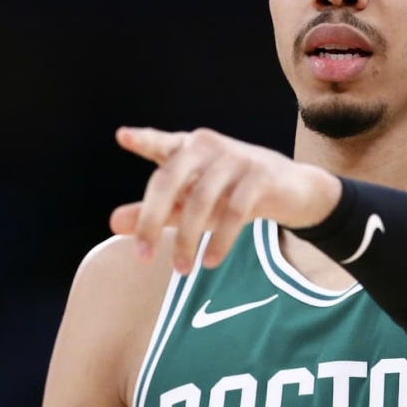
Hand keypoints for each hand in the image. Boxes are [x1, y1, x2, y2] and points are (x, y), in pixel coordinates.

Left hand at [111, 126, 341, 273]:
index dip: (143, 141)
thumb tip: (113, 224)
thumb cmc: (233, 193)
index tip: (123, 137)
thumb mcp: (192, 203)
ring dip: (187, 239)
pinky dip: (220, 240)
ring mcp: (236, 159)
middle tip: (141, 256)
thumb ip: (155, 211)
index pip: (161, 144)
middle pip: (170, 179)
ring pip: (201, 201)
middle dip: (151, 220)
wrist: (293, 190)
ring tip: (181, 269)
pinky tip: (210, 260)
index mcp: (188, 149)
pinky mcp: (260, 176)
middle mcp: (208, 147)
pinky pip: (235, 212)